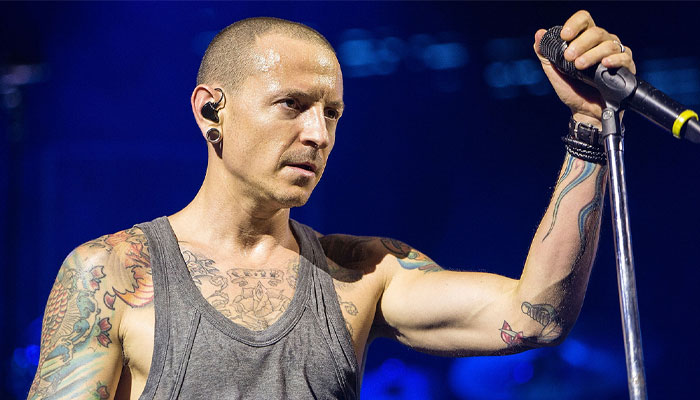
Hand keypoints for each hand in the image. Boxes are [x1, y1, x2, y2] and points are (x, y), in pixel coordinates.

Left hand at [533, 10, 635, 127]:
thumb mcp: (554, 72)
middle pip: (596, 32)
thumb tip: (538, 35)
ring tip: (579, 66)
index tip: (564, 37)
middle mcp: (602, 42)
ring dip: (592, 54)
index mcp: (585, 40)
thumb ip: (545, 54)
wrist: (585, 112)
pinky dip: (614, 59)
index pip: (584, 20)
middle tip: (569, 58)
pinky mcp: (626, 66)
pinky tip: (604, 64)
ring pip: (609, 44)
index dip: (574, 24)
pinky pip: (624, 56)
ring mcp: (615, 53)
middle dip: (580, 44)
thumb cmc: (571, 90)